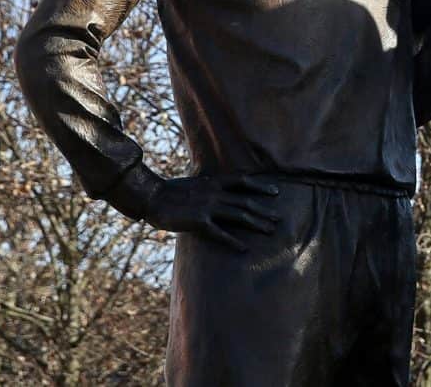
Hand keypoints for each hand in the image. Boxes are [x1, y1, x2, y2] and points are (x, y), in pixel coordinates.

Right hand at [110, 168, 279, 253]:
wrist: (152, 197)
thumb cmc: (172, 191)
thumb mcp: (196, 183)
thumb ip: (210, 186)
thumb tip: (221, 188)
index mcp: (214, 182)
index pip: (244, 181)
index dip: (261, 186)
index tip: (276, 192)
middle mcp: (215, 192)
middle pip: (246, 202)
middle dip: (264, 211)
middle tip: (278, 220)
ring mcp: (208, 207)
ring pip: (239, 216)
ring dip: (256, 224)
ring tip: (269, 231)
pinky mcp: (199, 221)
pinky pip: (220, 233)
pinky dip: (233, 241)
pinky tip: (244, 249)